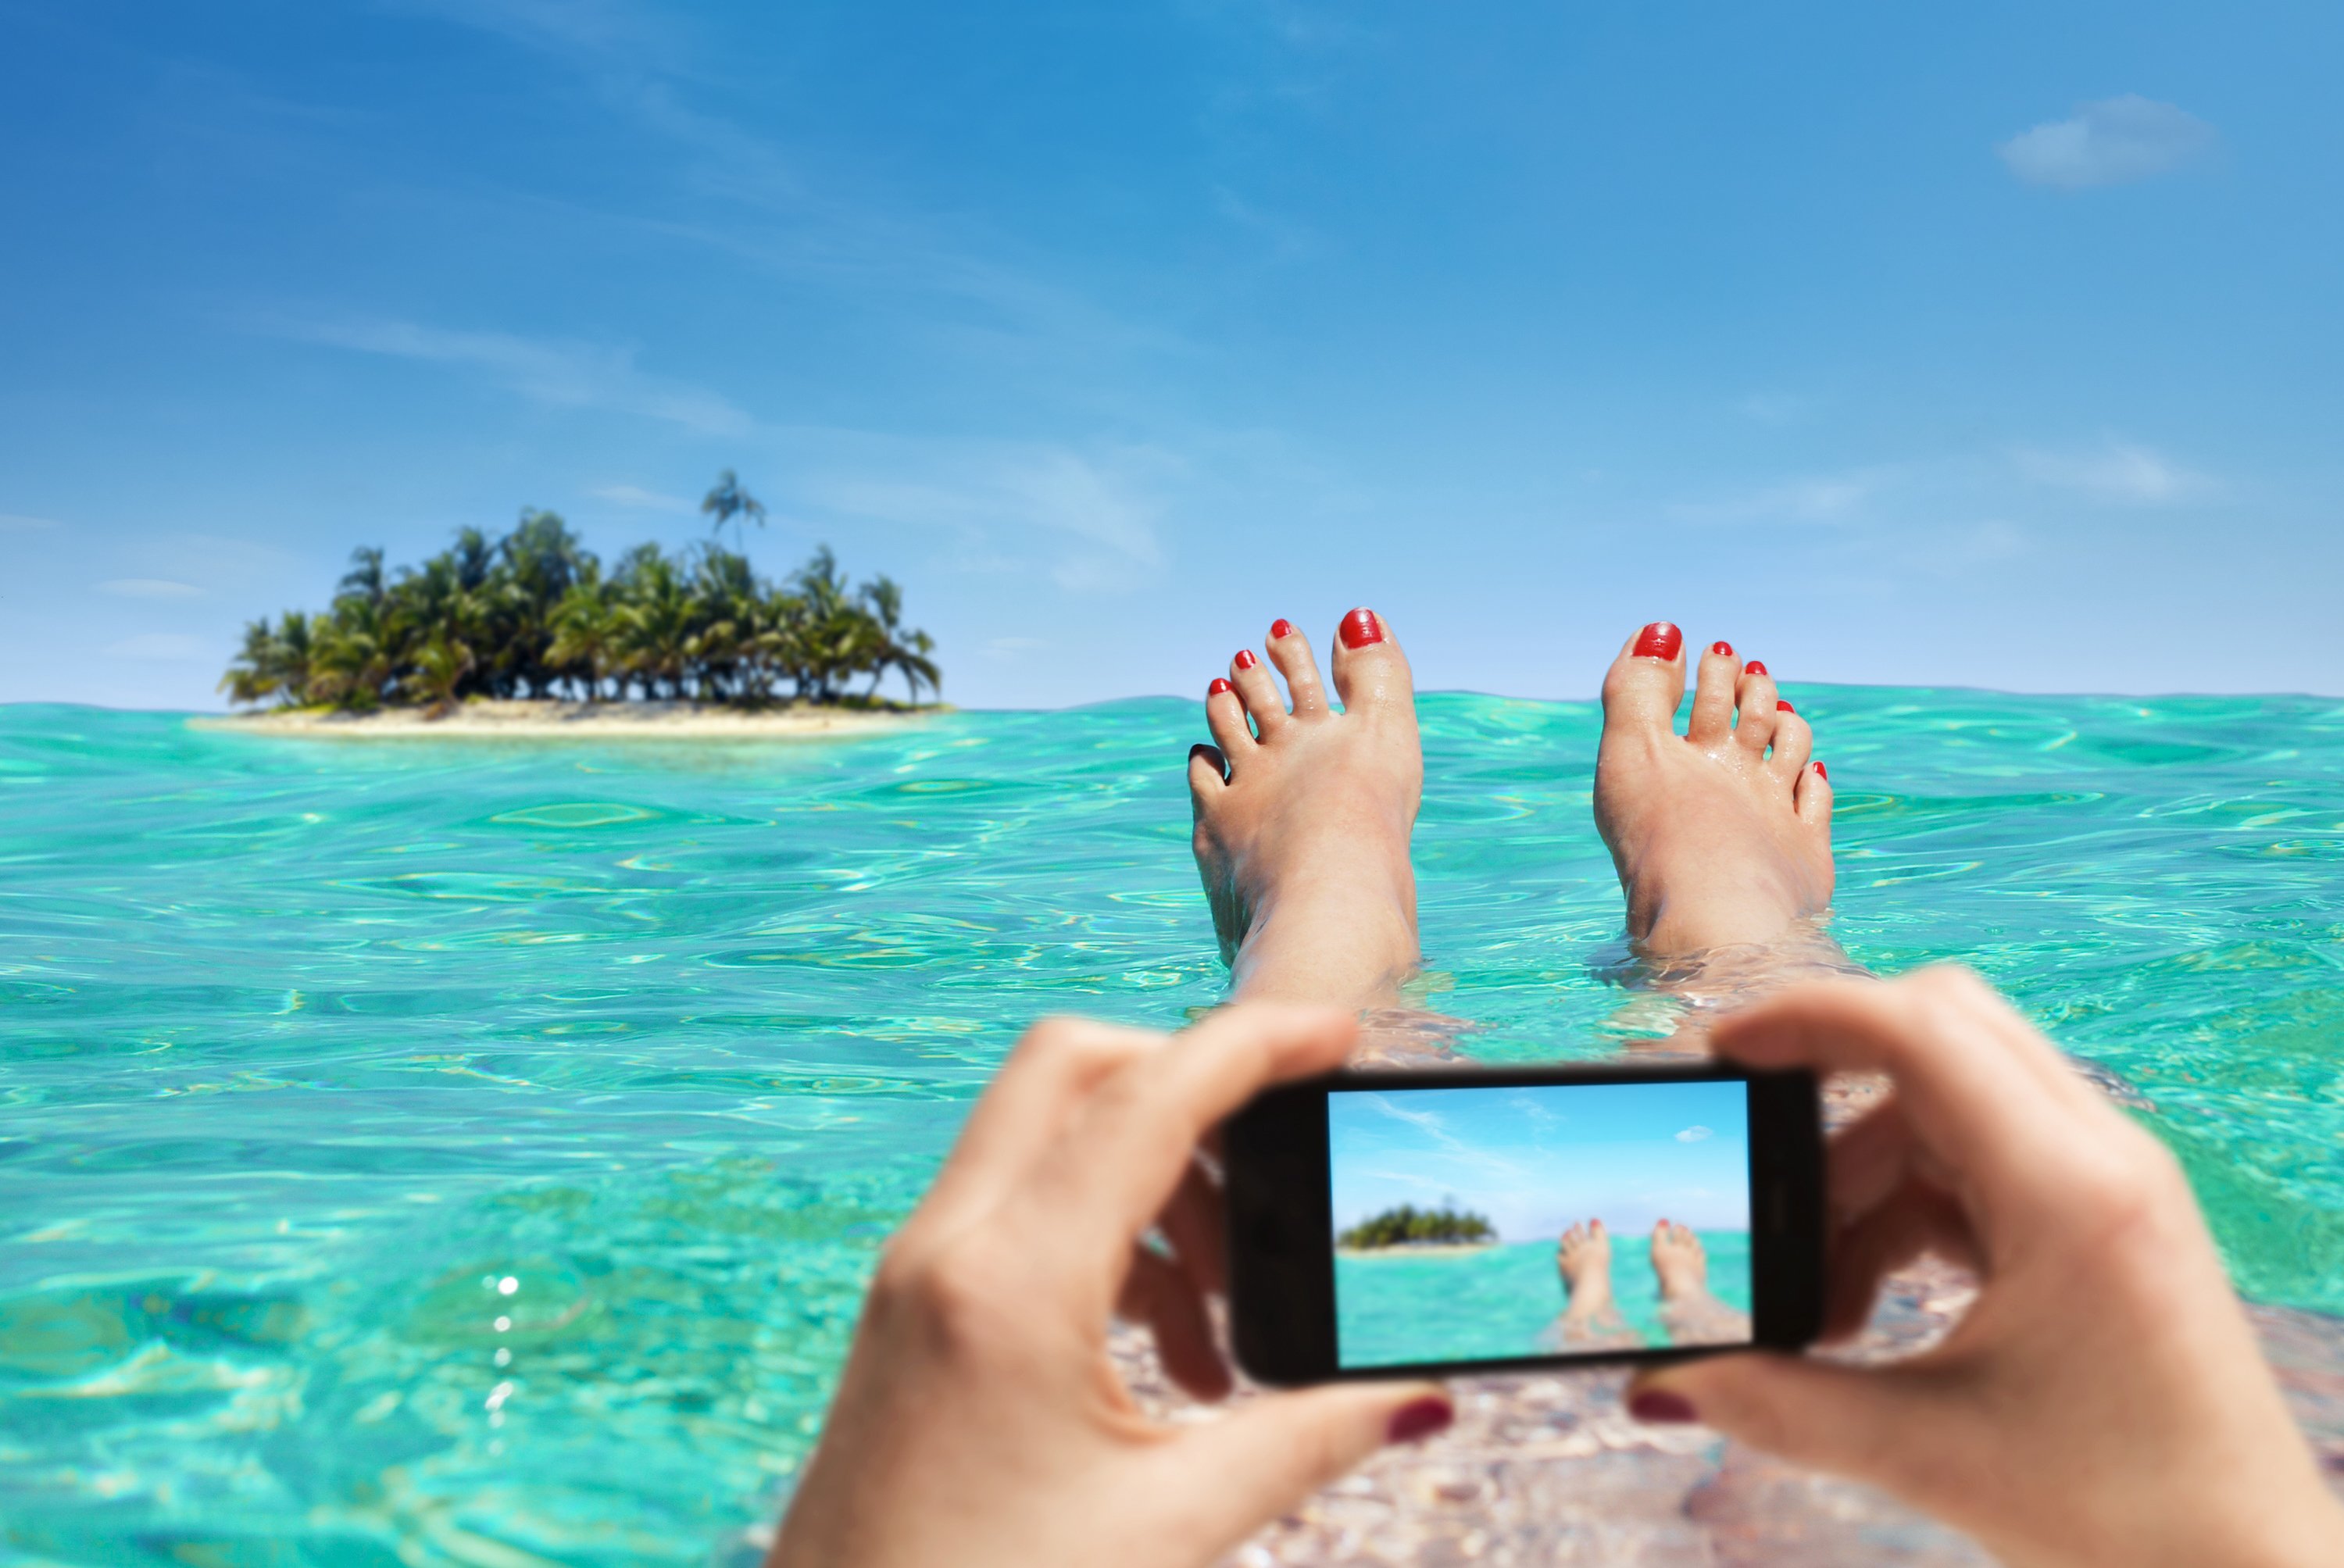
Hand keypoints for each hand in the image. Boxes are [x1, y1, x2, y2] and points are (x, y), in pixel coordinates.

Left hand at [769, 1005, 1451, 1567]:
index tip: (1334, 1032)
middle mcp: (945, 1250)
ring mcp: (914, 1275)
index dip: (1252, 1047)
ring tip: (1221, 1324)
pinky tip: (1162, 1355)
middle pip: (1073, 1068)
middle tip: (1276, 1162)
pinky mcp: (908, 1311)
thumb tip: (1416, 1398)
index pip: (1146, 1099)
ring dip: (1153, 1185)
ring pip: (1043, 1137)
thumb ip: (1305, 1443)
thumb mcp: (1168, 1531)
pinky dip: (1101, 1236)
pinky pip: (1014, 1209)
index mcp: (1009, 1285)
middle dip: (1188, 1085)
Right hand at [1630, 968, 2342, 1566]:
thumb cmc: (2129, 1521)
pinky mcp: (2102, 1219)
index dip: (1807, 1017)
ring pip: (1946, 1108)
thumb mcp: (1929, 1453)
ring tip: (1815, 1308)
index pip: (1922, 1029)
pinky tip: (1865, 1309)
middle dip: (1826, 1091)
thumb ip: (1779, 1407)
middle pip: (1937, 1036)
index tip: (1720, 1052)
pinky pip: (1977, 1163)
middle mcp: (2101, 1160)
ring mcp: (2108, 1183)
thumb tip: (1658, 1385)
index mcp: (2070, 1192)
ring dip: (1859, 1181)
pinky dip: (1905, 1212)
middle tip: (1751, 1151)